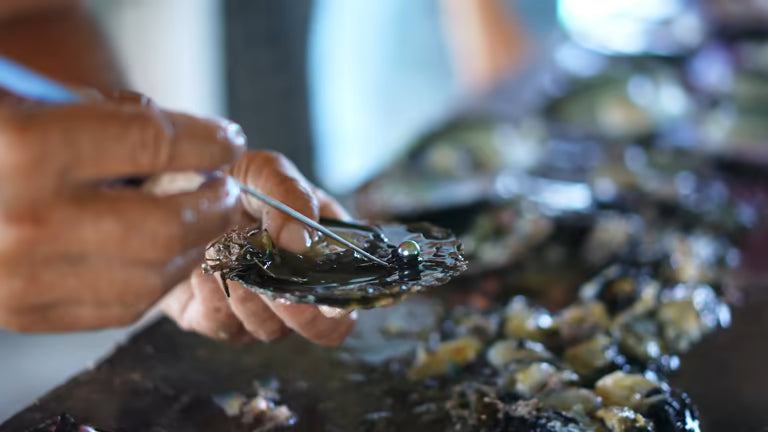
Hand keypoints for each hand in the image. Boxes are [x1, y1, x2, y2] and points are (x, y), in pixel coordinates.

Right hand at [0, 91, 244, 330]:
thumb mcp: (23, 97)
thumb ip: (99, 112)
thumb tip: (177, 140)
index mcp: (22, 147)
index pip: (153, 143)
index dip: (206, 140)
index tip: (225, 138)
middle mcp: (23, 220)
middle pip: (164, 224)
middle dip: (213, 204)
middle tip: (224, 186)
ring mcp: (19, 277)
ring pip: (149, 278)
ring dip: (192, 248)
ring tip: (202, 221)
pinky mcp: (19, 312)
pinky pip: (115, 309)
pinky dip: (155, 282)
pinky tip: (165, 257)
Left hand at [160, 151, 356, 345]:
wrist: (172, 183)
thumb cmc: (230, 177)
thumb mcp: (267, 171)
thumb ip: (293, 197)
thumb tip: (300, 242)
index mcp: (320, 258)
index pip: (343, 305)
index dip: (338, 309)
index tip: (321, 298)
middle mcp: (292, 290)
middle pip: (314, 329)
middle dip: (294, 306)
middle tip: (270, 272)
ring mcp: (254, 309)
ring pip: (267, 329)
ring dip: (249, 293)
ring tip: (225, 251)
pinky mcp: (211, 317)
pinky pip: (221, 325)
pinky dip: (214, 297)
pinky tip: (204, 267)